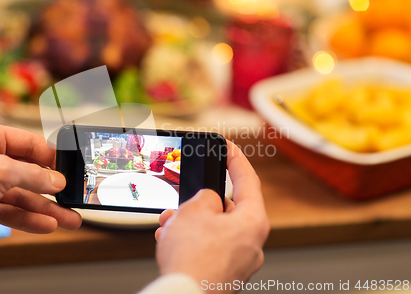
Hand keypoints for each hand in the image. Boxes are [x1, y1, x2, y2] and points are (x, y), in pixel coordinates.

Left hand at [0, 121, 80, 244]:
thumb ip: (32, 176)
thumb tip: (56, 180)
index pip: (31, 145)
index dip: (53, 159)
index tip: (71, 171)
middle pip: (29, 173)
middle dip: (52, 189)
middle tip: (73, 198)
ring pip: (22, 195)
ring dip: (45, 208)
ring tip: (68, 219)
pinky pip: (10, 210)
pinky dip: (27, 218)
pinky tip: (45, 225)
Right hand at [155, 140, 269, 292]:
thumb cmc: (193, 259)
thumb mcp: (194, 211)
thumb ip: (204, 197)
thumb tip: (208, 202)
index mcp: (253, 222)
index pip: (248, 181)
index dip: (236, 160)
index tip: (229, 147)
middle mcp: (252, 243)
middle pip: (227, 208)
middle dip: (199, 203)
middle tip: (182, 202)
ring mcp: (239, 261)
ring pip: (213, 230)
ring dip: (190, 223)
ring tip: (169, 225)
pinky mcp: (225, 274)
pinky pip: (208, 248)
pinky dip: (191, 242)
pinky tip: (172, 241)